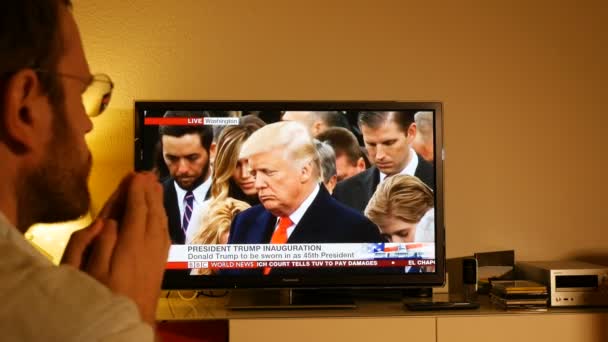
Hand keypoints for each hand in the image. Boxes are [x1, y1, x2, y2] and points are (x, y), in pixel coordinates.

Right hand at [62, 172, 169, 325]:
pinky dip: (162, 217)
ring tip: (155, 186)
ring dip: (157, 202)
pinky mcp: (161, 262)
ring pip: (161, 220)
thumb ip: (101, 242)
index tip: (135, 175)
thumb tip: (110, 221)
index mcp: (132, 244)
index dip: (136, 191)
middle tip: (147, 174)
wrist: (129, 322)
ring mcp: (158, 253)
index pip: (137, 210)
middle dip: (149, 192)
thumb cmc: (104, 297)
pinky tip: (160, 214)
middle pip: (152, 211)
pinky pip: (165, 232)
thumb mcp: (91, 271)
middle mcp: (150, 245)